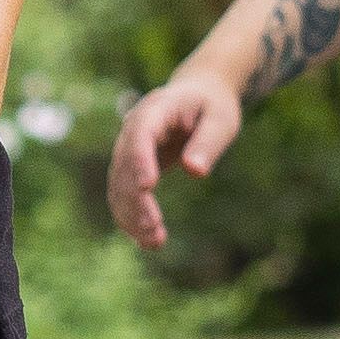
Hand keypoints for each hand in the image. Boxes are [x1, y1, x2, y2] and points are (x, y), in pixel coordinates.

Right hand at [106, 65, 238, 248]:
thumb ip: (208, 142)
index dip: (140, 159)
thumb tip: (195, 172)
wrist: (198, 96)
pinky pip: (124, 194)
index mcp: (155, 109)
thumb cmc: (212, 106)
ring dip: (131, 215)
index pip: (140, 133)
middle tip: (154, 228)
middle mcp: (133, 129)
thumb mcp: (221, 119)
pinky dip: (131, 218)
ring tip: (155, 242)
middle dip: (136, 199)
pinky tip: (146, 241)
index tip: (149, 186)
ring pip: (118, 185)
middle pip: (124, 165)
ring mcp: (128, 149)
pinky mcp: (132, 167)